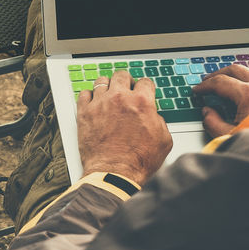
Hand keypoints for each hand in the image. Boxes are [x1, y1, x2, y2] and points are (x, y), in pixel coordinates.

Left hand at [76, 70, 172, 185]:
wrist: (115, 174)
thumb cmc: (138, 161)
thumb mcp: (164, 141)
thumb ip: (160, 122)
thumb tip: (154, 117)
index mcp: (142, 103)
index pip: (145, 82)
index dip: (145, 87)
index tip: (142, 91)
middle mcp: (120, 99)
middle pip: (122, 75)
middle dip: (126, 81)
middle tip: (125, 89)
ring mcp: (100, 104)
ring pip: (102, 81)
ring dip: (107, 86)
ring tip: (108, 94)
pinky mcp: (85, 113)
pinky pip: (84, 94)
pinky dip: (89, 96)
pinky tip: (93, 103)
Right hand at [192, 64, 248, 136]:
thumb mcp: (231, 137)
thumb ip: (213, 124)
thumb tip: (207, 113)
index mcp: (248, 94)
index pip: (220, 82)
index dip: (205, 86)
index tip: (198, 90)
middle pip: (235, 69)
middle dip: (219, 74)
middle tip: (209, 81)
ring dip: (238, 73)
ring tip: (230, 79)